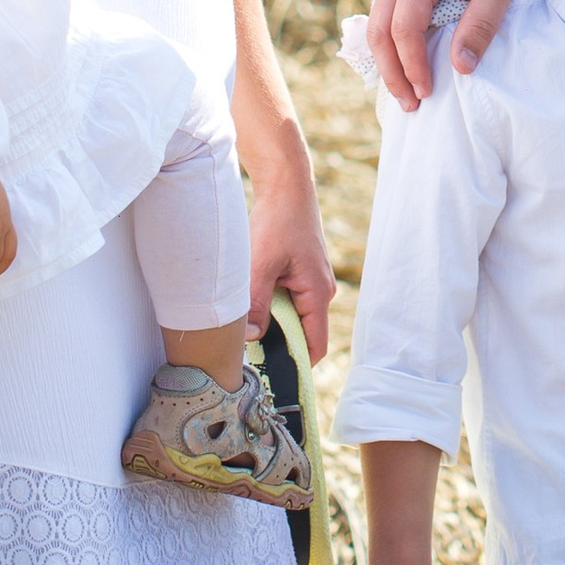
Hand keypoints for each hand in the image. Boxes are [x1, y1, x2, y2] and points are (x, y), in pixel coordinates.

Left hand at [247, 149, 335, 358]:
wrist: (285, 185)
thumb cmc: (277, 220)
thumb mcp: (260, 264)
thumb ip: (255, 303)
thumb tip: (251, 339)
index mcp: (317, 293)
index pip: (315, 345)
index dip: (297, 366)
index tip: (274, 379)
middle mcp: (320, 291)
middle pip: (302, 334)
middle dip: (278, 346)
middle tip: (248, 358)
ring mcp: (311, 281)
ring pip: (292, 316)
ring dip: (271, 324)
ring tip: (245, 331)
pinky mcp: (300, 273)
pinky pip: (288, 301)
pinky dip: (271, 308)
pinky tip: (250, 304)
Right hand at [365, 0, 553, 110]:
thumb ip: (480, 26)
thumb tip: (461, 70)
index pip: (405, 27)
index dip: (413, 64)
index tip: (427, 92)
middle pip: (380, 30)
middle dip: (392, 72)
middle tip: (410, 104)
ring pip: (377, 24)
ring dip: (389, 61)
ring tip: (407, 93)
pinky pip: (385, 14)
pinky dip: (392, 44)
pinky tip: (407, 67)